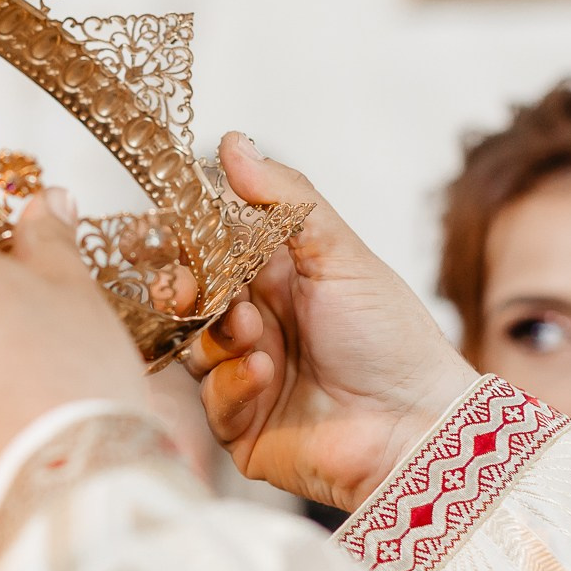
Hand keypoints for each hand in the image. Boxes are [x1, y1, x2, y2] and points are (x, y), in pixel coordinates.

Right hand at [184, 134, 478, 509]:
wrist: (416, 425)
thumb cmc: (392, 338)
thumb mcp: (339, 253)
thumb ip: (284, 198)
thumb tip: (233, 142)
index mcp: (279, 281)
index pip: (212, 254)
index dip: (181, 245)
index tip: (154, 232)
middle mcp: (259, 326)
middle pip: (190, 302)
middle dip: (180, 290)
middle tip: (179, 287)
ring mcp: (248, 379)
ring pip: (194, 349)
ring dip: (217, 335)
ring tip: (251, 330)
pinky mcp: (243, 428)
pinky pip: (213, 401)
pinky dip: (233, 383)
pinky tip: (265, 373)